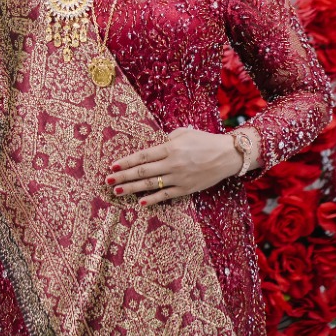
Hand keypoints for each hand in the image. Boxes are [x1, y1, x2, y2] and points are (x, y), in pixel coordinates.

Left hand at [108, 128, 242, 205]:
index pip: (143, 156)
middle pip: (143, 171)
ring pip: (151, 185)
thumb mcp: (185, 133)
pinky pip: (166, 195)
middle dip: (123, 176)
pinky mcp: (186, 189)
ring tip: (117, 191)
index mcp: (170, 148)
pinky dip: (152, 199)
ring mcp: (179, 178)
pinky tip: (140, 202)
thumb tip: (154, 147)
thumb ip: (167, 139)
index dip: (126, 162)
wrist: (227, 156)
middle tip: (108, 181)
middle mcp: (172, 163)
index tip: (113, 166)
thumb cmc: (205, 141)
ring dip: (132, 189)